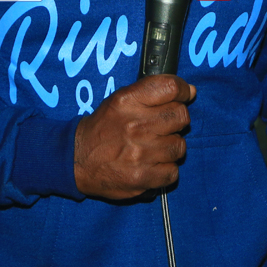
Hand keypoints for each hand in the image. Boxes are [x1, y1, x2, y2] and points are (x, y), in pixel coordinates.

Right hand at [73, 75, 195, 199]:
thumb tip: (189, 91)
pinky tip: (152, 165)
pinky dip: (166, 170)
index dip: (182, 90)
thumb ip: (152, 91)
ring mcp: (140, 153)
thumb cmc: (104, 127)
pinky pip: (173, 171)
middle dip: (177, 121)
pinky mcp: (142, 177)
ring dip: (171, 147)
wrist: (77, 160)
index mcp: (128, 101)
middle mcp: (135, 125)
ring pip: (179, 146)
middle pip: (181, 116)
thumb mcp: (120, 99)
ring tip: (155, 147)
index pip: (170, 88)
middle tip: (164, 126)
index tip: (184, 95)